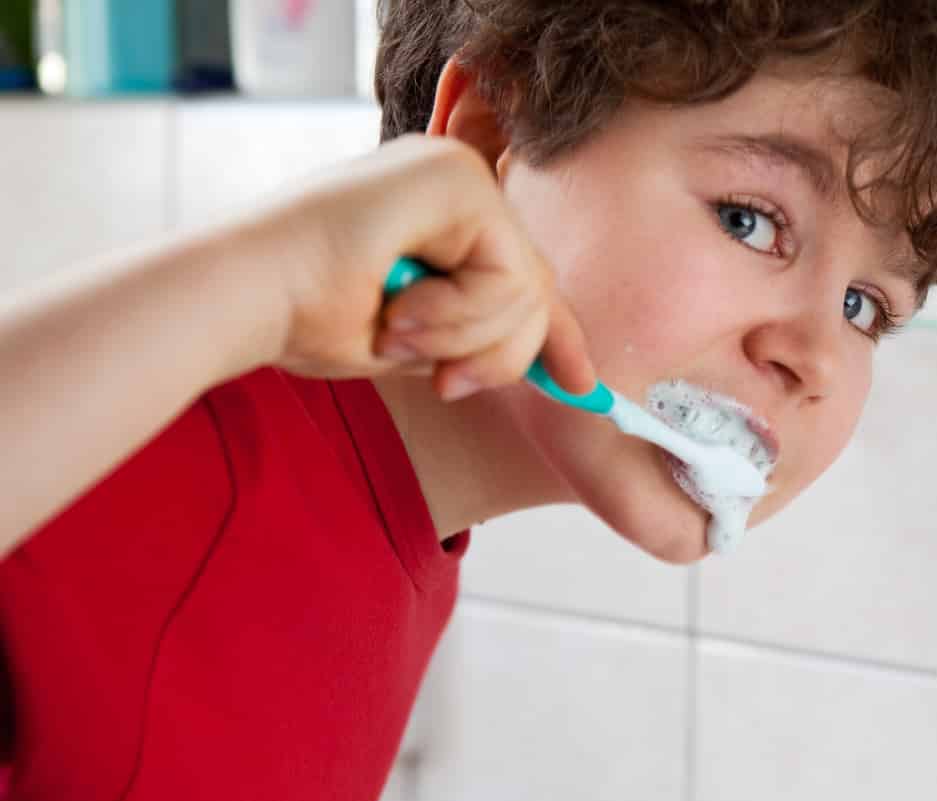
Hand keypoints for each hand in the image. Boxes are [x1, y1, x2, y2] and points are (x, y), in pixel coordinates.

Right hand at [249, 133, 595, 402]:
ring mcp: (456, 172)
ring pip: (526, 288)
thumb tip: (557, 365)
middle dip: (500, 356)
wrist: (247, 296)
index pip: (521, 275)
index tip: (581, 384)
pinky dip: (459, 315)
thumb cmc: (305, 318)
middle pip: (533, 288)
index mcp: (439, 215)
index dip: (557, 334)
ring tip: (398, 332)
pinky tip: (400, 307)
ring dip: (466, 339)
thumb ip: (477, 336)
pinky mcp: (455, 178)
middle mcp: (454, 182)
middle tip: (444, 384)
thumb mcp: (417, 338)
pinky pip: (506, 274)